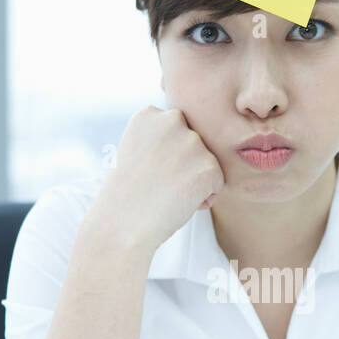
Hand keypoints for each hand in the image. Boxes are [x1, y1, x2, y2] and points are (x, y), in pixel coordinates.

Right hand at [84, 106, 224, 254]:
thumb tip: (195, 141)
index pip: (176, 129)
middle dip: (185, 164)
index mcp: (149, 114)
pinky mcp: (207, 166)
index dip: (166, 155)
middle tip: (158, 184)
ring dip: (194, 180)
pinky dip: (204, 198)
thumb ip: (162, 138)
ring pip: (207, 163)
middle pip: (194, 144)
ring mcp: (191, 142)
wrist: (121, 224)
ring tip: (167, 194)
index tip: (148, 169)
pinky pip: (217, 183)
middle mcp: (172, 120)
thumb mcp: (137, 151)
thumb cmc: (128, 195)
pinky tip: (179, 203)